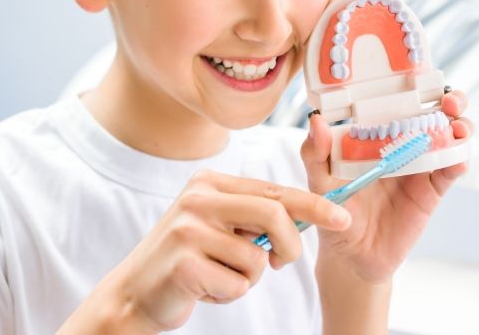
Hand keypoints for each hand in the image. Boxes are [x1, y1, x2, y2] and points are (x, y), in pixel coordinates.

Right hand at [58, 170, 350, 333]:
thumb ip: (256, 216)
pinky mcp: (183, 263)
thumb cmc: (189, 260)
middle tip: (284, 263)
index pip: (275, 191)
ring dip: (248, 278)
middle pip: (274, 215)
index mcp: (211, 184)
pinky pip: (237, 285)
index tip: (343, 218)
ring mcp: (188, 229)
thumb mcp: (221, 227)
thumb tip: (310, 215)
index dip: (314, 205)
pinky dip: (229, 294)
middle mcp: (199, 198)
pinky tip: (205, 289)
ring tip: (220, 276)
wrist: (134, 294)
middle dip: (291, 245)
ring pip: (257, 258)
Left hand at [301, 90, 472, 284]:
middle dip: (450, 100)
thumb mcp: (320, 182)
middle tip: (447, 100)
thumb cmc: (334, 213)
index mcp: (377, 134)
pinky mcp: (432, 190)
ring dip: (461, 125)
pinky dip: (460, 160)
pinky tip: (457, 158)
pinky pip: (451, 170)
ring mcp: (420, 166)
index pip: (401, 100)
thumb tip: (316, 120)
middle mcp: (403, 144)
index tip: (422, 75)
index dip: (416, 85)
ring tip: (457, 126)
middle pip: (436, 112)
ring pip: (451, 137)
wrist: (352, 257)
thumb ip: (315, 154)